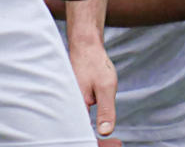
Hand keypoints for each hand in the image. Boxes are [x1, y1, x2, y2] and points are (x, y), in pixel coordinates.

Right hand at [68, 23, 119, 140]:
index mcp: (75, 107)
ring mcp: (69, 105)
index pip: (81, 133)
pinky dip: (88, 127)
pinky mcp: (72, 103)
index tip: (112, 145)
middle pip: (78, 132)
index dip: (95, 142)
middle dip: (96, 141)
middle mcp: (67, 108)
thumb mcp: (107, 87)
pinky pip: (78, 120)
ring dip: (92, 135)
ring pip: (78, 127)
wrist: (86, 48)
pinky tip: (101, 129)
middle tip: (116, 145)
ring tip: (113, 142)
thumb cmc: (95, 65)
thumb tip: (106, 132)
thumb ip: (106, 110)